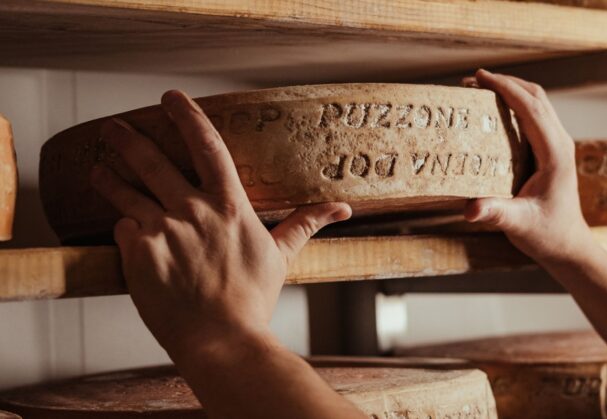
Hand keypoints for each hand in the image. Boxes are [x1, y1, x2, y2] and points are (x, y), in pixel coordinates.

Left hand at [91, 90, 350, 359]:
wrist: (221, 340)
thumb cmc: (252, 299)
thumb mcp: (282, 256)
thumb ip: (305, 224)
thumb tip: (342, 209)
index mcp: (229, 205)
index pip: (207, 145)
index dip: (187, 115)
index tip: (170, 98)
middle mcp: (193, 210)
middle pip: (151, 160)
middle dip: (128, 139)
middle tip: (114, 128)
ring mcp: (163, 230)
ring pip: (125, 193)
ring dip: (108, 178)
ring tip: (98, 169)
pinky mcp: (138, 253)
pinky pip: (124, 230)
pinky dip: (126, 230)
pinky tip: (129, 235)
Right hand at [463, 69, 593, 262]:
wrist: (568, 246)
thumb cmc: (547, 235)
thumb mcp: (519, 225)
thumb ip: (496, 213)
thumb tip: (470, 208)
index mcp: (555, 154)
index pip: (532, 109)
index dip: (506, 88)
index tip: (481, 77)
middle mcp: (559, 143)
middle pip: (536, 97)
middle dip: (505, 83)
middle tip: (472, 81)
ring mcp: (557, 145)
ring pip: (536, 103)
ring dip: (510, 90)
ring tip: (478, 89)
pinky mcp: (550, 150)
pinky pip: (533, 116)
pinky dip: (513, 105)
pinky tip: (492, 111)